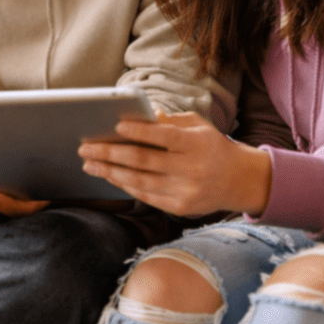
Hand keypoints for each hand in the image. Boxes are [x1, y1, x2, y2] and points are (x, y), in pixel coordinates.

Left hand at [79, 112, 272, 217]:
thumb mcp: (198, 126)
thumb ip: (170, 121)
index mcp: (196, 144)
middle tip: (85, 146)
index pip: (162, 136)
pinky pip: (145, 195)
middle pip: (143, 160)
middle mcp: (191, 169)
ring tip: (89, 163)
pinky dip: (124, 184)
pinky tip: (108, 175)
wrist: (238, 181)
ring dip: (109, 171)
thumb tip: (141, 116)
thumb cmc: (211, 146)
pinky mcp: (179, 207)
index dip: (137, 131)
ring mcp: (185, 190)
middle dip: (110, 152)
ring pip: (139, 180)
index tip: (113, 124)